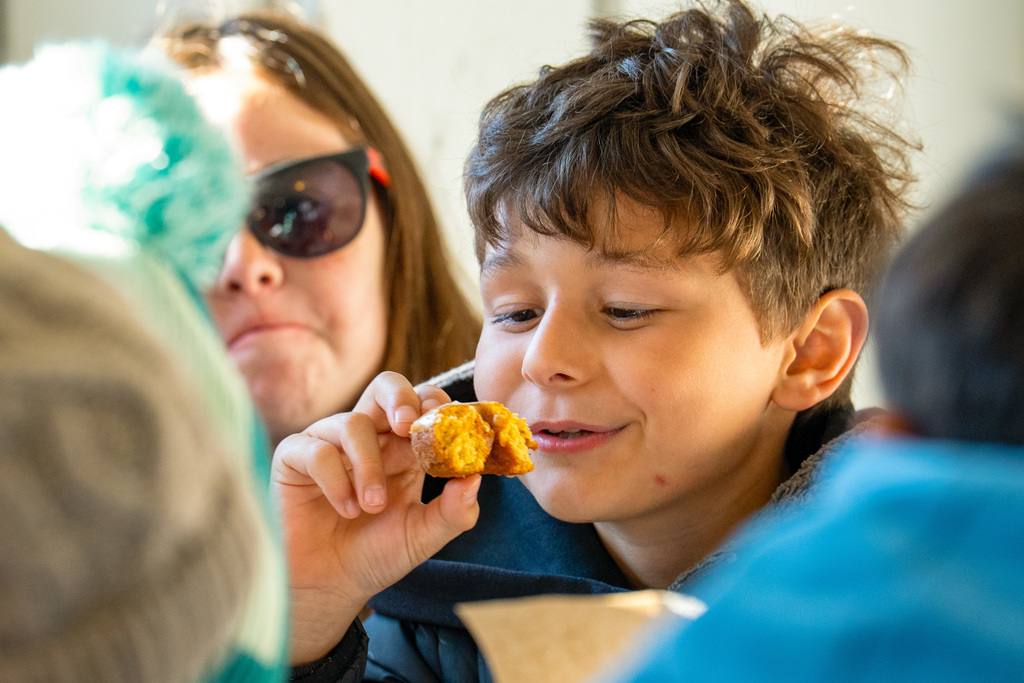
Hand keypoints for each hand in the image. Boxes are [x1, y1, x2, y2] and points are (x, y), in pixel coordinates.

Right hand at [272, 371, 481, 663]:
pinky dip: (336, 479)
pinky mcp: (295, 457)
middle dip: (401, 398)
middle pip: (385, 386)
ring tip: (372, 506)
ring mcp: (331, 443)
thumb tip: (475, 478)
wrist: (330, 588)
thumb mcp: (424, 536)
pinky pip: (316, 449)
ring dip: (369, 465)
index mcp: (404, 447)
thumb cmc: (376, 554)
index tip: (446, 424)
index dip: (436, 406)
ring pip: (353, 423)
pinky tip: (345, 509)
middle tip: (408, 426)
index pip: (423, 404)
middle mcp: (370, 436)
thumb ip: (454, 511)